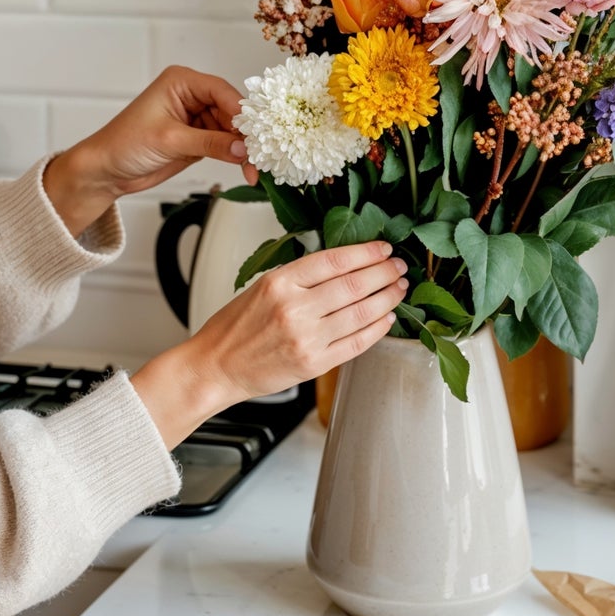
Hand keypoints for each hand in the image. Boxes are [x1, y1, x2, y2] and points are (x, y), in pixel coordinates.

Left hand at [43, 66, 253, 236]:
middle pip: (232, 111)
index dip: (241, 111)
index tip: (256, 132)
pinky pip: (225, 145)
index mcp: (182, 82)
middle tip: (260, 155)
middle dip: (246, 134)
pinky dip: (237, 157)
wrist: (106, 171)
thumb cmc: (124, 144)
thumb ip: (210, 143)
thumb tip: (243, 149)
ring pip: (232, 130)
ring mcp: (197, 119)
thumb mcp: (170, 140)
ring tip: (255, 168)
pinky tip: (247, 168)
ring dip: (244, 150)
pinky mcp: (199, 139)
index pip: (221, 91)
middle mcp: (192, 96)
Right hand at [130, 242, 406, 446]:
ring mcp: (306, 337)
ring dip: (386, 298)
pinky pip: (356, 343)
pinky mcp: (313, 364)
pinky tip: (386, 318)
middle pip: (353, 284)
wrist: (215, 367)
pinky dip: (376, 329)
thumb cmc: (235, 328)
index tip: (383, 248)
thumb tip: (345, 264)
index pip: (335, 260)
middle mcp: (294, 308)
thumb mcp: (262, 286)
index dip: (366, 252)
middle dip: (384, 272)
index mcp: (280, 282)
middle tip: (399, 267)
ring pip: (360, 312)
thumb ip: (301, 276)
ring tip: (399, 289)